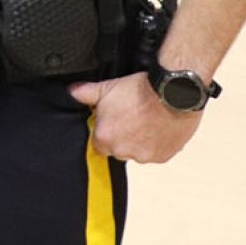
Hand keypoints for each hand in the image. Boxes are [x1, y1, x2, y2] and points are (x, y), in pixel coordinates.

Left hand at [69, 74, 202, 162]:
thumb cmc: (140, 91)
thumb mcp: (106, 88)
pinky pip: (155, 154)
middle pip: (118, 149)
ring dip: (140, 141)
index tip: (113, 122)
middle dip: (122, 137)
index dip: (106, 132)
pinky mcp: (163, 156)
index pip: (98, 144)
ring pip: (137, 152)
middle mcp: (123, 151)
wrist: (173, 93)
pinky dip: (156, 144)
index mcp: (105, 138)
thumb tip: (72, 92)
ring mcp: (144, 156)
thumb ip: (84, 93)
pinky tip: (157, 127)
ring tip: (145, 121)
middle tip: (130, 119)